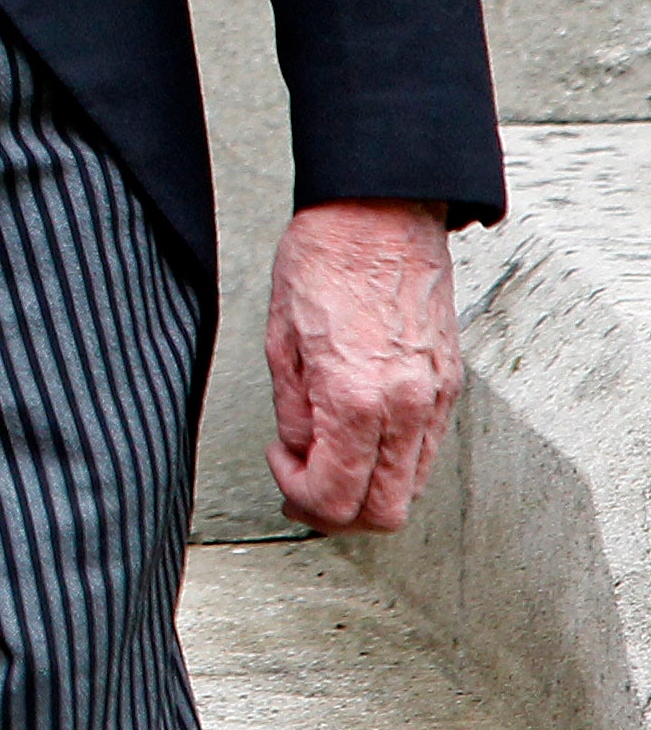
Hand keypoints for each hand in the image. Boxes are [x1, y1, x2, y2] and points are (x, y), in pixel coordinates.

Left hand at [268, 198, 462, 532]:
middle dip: (338, 513)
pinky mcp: (448, 384)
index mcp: (356, 397)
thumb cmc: (323, 261)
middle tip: (301, 488)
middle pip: (386, 511)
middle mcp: (405, 406)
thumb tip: (299, 455)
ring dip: (367, 489)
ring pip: (411, 486)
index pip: (339, 498)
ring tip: (325, 459)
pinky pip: (425, 449)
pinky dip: (391, 460)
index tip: (282, 469)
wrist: (378, 215)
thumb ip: (292, 412)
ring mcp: (434, 397)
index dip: (301, 499)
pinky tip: (357, 434)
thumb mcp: (280, 341)